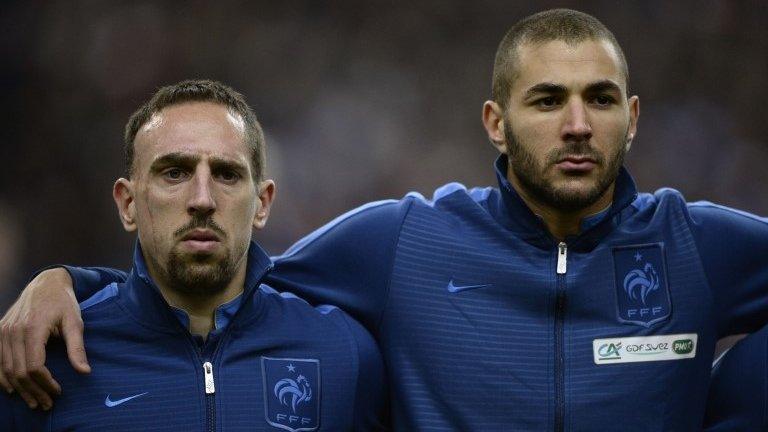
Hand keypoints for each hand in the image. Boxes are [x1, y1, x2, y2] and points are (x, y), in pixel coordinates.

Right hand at [0, 268, 89, 409]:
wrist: (45, 283)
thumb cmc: (63, 302)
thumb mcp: (75, 322)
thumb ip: (77, 347)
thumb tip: (84, 371)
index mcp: (33, 328)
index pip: (35, 366)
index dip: (46, 383)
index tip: (58, 391)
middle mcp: (13, 331)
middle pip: (19, 372)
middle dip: (33, 391)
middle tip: (47, 404)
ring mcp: (3, 332)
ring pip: (6, 370)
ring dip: (19, 389)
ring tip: (34, 401)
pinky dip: (3, 378)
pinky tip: (14, 389)